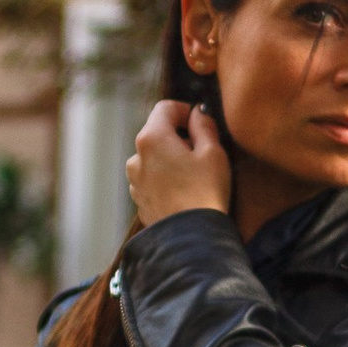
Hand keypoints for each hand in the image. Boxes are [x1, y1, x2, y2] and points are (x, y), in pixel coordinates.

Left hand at [127, 99, 232, 231]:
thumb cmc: (204, 192)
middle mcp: (136, 157)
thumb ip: (203, 126)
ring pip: (153, 157)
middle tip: (202, 150)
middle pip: (156, 132)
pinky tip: (183, 190)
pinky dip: (165, 177)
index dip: (185, 111)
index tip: (200, 122)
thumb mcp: (212, 152)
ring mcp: (134, 180)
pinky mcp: (139, 199)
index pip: (165, 108)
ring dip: (170, 158)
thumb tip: (197, 113)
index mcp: (152, 138)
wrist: (191, 237)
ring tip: (193, 174)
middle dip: (178, 135)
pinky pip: (152, 178)